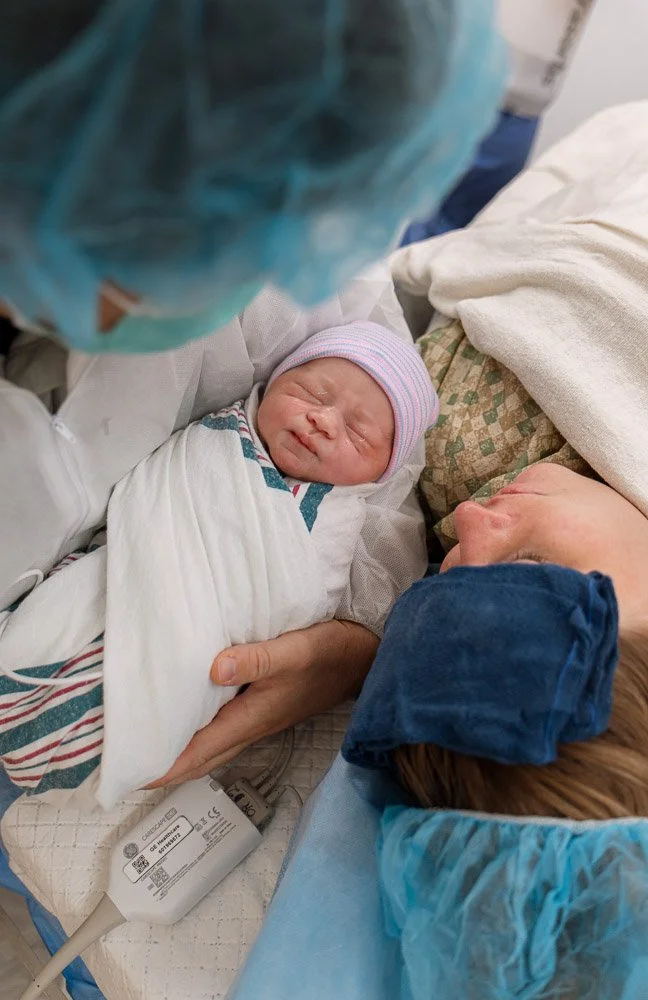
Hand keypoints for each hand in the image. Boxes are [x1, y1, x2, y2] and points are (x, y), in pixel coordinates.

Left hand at [148, 619, 377, 786]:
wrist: (366, 659)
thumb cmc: (332, 655)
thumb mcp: (296, 651)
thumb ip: (257, 659)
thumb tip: (213, 668)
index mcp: (251, 719)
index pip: (196, 752)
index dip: (160, 766)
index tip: (125, 773)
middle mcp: (250, 725)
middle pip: (197, 758)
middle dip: (160, 766)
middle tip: (122, 764)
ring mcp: (257, 718)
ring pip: (207, 744)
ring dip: (176, 749)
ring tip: (143, 743)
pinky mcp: (262, 706)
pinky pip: (218, 726)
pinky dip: (194, 729)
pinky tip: (182, 713)